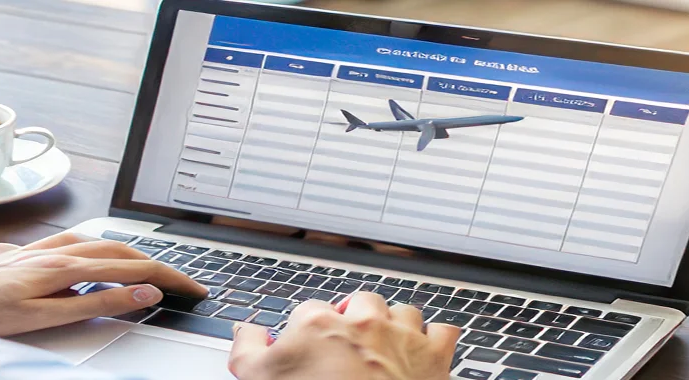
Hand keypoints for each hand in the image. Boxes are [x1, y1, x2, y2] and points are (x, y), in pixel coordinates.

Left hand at [0, 232, 206, 335]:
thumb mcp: (43, 317)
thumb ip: (96, 303)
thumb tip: (140, 291)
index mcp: (66, 266)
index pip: (134, 268)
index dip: (169, 278)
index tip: (193, 289)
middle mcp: (56, 250)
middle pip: (123, 250)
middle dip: (159, 264)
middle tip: (182, 281)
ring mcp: (40, 247)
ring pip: (99, 242)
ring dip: (132, 252)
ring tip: (150, 266)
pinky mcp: (24, 251)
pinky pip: (73, 240)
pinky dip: (98, 246)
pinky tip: (94, 253)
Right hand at [228, 292, 461, 379]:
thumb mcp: (258, 379)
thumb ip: (247, 350)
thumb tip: (245, 331)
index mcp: (319, 324)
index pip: (308, 311)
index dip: (307, 331)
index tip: (307, 349)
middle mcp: (363, 322)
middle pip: (359, 302)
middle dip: (355, 318)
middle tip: (348, 344)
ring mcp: (401, 337)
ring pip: (403, 311)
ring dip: (395, 324)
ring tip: (385, 345)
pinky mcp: (434, 356)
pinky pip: (443, 331)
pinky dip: (435, 339)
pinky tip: (423, 351)